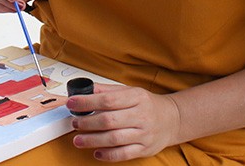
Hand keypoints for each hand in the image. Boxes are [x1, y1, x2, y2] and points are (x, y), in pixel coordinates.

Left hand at [67, 84, 181, 161]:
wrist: (172, 119)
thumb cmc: (146, 104)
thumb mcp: (129, 91)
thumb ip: (108, 91)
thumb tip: (84, 88)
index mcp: (136, 98)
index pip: (108, 100)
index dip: (87, 102)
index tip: (72, 104)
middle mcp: (141, 116)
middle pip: (109, 120)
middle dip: (87, 123)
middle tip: (75, 123)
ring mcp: (144, 134)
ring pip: (115, 139)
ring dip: (93, 140)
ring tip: (78, 140)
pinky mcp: (145, 149)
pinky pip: (124, 154)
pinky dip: (108, 155)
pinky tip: (96, 152)